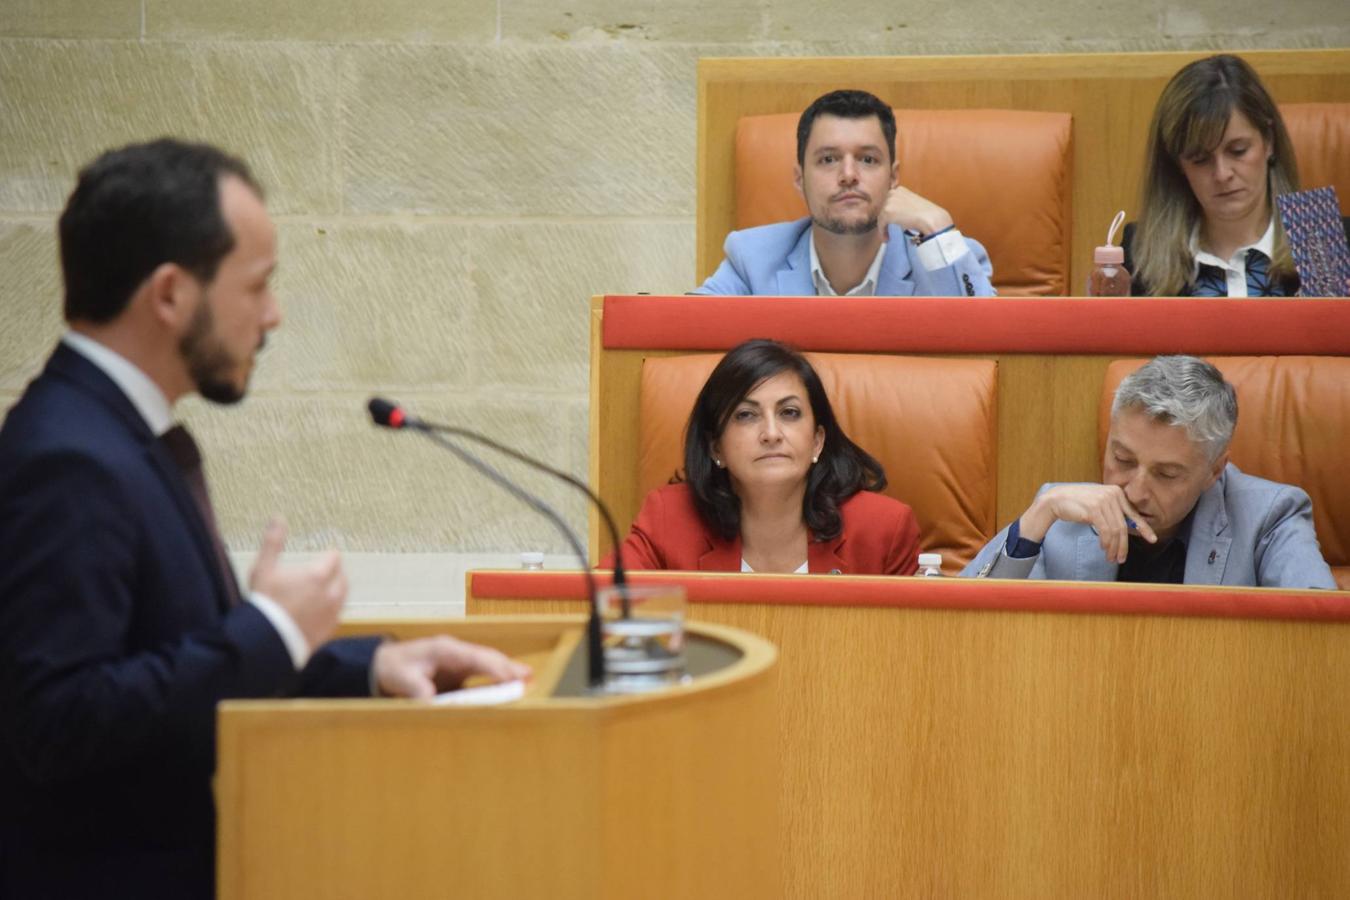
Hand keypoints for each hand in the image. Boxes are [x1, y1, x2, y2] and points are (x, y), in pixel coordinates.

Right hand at [248, 517, 346, 650]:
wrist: (267, 641)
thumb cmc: (264, 603)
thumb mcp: (264, 568)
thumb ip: (273, 542)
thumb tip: (278, 517)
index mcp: (318, 575)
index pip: (334, 557)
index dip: (328, 555)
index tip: (323, 555)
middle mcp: (331, 593)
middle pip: (342, 576)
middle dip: (334, 572)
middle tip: (323, 571)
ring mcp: (332, 612)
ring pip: (342, 595)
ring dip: (336, 589)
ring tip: (322, 589)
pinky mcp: (330, 629)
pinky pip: (337, 614)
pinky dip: (332, 608)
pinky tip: (319, 609)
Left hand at [373, 636, 531, 699]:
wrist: (381, 664)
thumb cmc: (393, 668)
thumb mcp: (401, 679)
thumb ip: (417, 689)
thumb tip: (432, 702)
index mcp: (445, 650)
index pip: (476, 657)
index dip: (494, 668)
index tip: (510, 678)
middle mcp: (455, 652)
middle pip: (487, 656)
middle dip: (508, 666)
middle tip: (529, 676)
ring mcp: (457, 660)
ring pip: (487, 662)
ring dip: (505, 670)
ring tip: (526, 679)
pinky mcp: (456, 670)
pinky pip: (480, 671)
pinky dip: (495, 676)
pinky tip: (508, 684)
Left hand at [880, 185, 953, 235]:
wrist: (931, 218)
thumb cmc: (927, 214)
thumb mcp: (913, 204)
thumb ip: (903, 206)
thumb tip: (896, 215)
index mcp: (900, 190)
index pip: (888, 202)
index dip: (889, 213)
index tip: (890, 222)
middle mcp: (893, 193)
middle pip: (883, 209)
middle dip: (885, 220)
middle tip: (888, 230)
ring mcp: (889, 202)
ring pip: (880, 217)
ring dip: (884, 227)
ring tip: (888, 235)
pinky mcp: (887, 212)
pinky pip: (880, 225)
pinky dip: (882, 233)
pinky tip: (887, 238)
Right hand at [1019, 484, 1156, 564]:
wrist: (1055, 499)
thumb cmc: (1076, 503)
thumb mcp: (1099, 504)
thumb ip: (1113, 512)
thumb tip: (1129, 528)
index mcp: (1116, 492)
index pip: (1133, 514)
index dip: (1144, 528)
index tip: (1152, 539)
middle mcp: (1112, 494)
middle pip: (1123, 526)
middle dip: (1124, 545)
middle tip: (1122, 558)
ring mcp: (1103, 501)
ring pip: (1115, 530)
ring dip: (1114, 547)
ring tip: (1111, 557)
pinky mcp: (1094, 509)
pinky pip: (1106, 531)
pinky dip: (1106, 542)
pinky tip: (1103, 548)